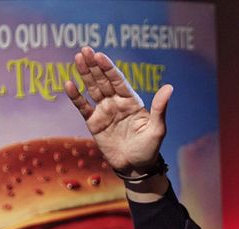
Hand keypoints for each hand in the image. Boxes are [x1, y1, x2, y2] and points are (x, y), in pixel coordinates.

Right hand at [64, 46, 172, 174]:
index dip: (109, 68)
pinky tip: (69, 84)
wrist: (135, 168)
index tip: (100, 55)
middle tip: (85, 49)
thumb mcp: (157, 129)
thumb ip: (160, 108)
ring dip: (85, 74)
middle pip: (103, 80)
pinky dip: (76, 96)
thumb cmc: (149, 149)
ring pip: (92, 89)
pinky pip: (83, 107)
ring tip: (77, 58)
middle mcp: (117, 103)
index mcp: (132, 102)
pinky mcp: (94, 123)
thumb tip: (169, 87)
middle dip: (94, 66)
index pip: (119, 81)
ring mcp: (104, 112)